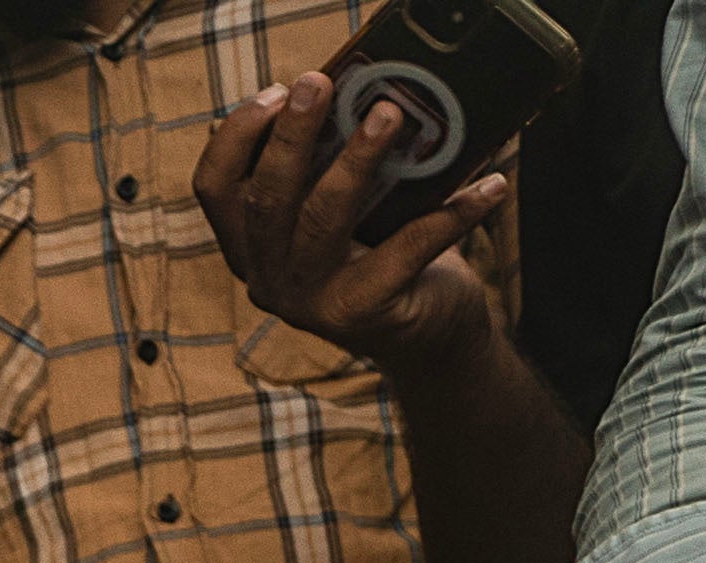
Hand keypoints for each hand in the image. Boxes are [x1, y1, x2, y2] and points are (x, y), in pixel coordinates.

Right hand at [193, 68, 512, 375]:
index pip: (215, 191)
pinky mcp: (362, 314)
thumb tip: (361, 92)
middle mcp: (269, 279)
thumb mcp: (345, 211)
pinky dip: (453, 214)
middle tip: (318, 85)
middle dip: (289, 137)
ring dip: (357, 161)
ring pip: (322, 221)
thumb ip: (328, 168)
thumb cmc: (385, 254)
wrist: (426, 334)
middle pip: (265, 201)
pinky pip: (407, 250)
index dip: (236, 138)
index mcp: (252, 246)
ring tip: (390, 115)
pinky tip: (490, 187)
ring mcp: (311, 303)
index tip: (275, 92)